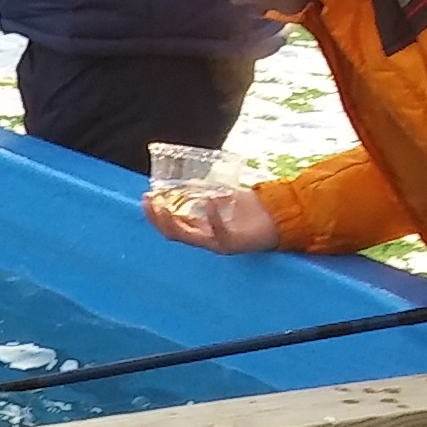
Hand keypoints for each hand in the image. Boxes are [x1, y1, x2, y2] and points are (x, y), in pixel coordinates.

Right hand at [144, 183, 277, 251]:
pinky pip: (219, 233)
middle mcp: (206, 239)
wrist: (279, 216)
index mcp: (202, 229)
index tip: (146, 197)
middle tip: (149, 202)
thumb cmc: (252, 210)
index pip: (171, 226)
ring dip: (174, 223)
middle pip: (173, 234)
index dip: (156, 214)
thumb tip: (188, 182)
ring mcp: (219, 243)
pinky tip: (210, 201)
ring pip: (189, 238)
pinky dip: (213, 217)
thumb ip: (206, 192)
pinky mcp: (234, 243)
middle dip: (158, 219)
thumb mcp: (224, 196)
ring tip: (165, 208)